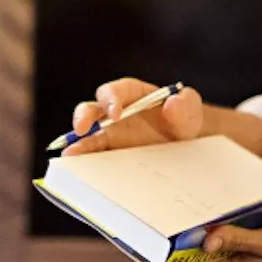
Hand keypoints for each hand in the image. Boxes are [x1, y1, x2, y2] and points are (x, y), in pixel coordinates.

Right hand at [66, 77, 203, 154]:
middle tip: (81, 129)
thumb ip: (186, 104)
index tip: (114, 113)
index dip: (111, 98)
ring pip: (87, 134)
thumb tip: (173, 103)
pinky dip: (83, 161)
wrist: (186, 144)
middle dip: (84, 117)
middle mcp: (115, 112)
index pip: (117, 91)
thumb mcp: (190, 110)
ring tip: (71, 154)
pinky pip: (92, 155)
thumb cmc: (185, 121)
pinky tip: (77, 170)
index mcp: (133, 94)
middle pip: (93, 109)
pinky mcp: (109, 152)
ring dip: (77, 142)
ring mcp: (110, 133)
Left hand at [164, 213, 261, 261]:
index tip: (155, 231)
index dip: (165, 253)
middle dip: (179, 243)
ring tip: (191, 217)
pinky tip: (212, 224)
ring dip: (194, 240)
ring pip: (199, 260)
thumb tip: (206, 241)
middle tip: (172, 216)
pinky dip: (208, 241)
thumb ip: (236, 240)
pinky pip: (212, 256)